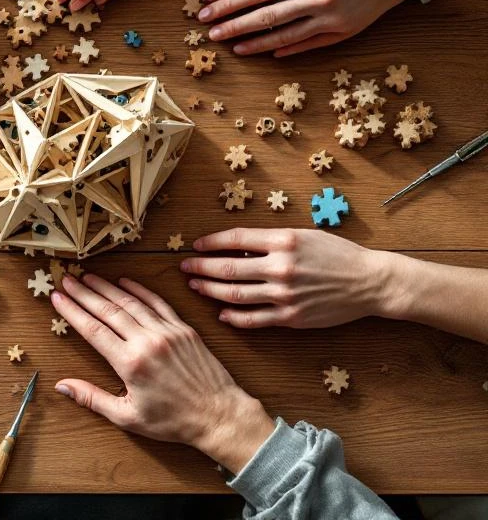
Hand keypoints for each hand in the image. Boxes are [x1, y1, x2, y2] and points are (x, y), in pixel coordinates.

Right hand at [51, 273, 273, 472]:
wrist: (219, 415)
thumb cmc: (172, 421)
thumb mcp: (127, 417)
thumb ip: (92, 398)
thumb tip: (61, 385)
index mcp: (130, 364)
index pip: (93, 330)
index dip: (72, 311)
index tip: (57, 297)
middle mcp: (147, 341)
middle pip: (108, 310)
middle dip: (84, 293)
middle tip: (66, 279)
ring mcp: (167, 331)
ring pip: (131, 302)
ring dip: (107, 287)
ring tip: (88, 276)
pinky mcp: (183, 328)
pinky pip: (157, 302)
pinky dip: (140, 290)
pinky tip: (125, 280)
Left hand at [181, 228, 395, 328]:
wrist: (369, 281)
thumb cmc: (336, 254)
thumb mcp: (302, 235)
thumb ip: (269, 241)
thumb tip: (234, 247)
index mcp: (283, 241)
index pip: (234, 239)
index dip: (210, 242)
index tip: (196, 245)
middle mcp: (281, 267)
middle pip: (227, 268)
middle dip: (201, 267)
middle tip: (185, 267)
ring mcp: (285, 295)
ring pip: (234, 294)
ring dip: (210, 290)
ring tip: (196, 286)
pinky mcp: (291, 317)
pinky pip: (253, 319)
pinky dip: (233, 317)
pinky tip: (221, 313)